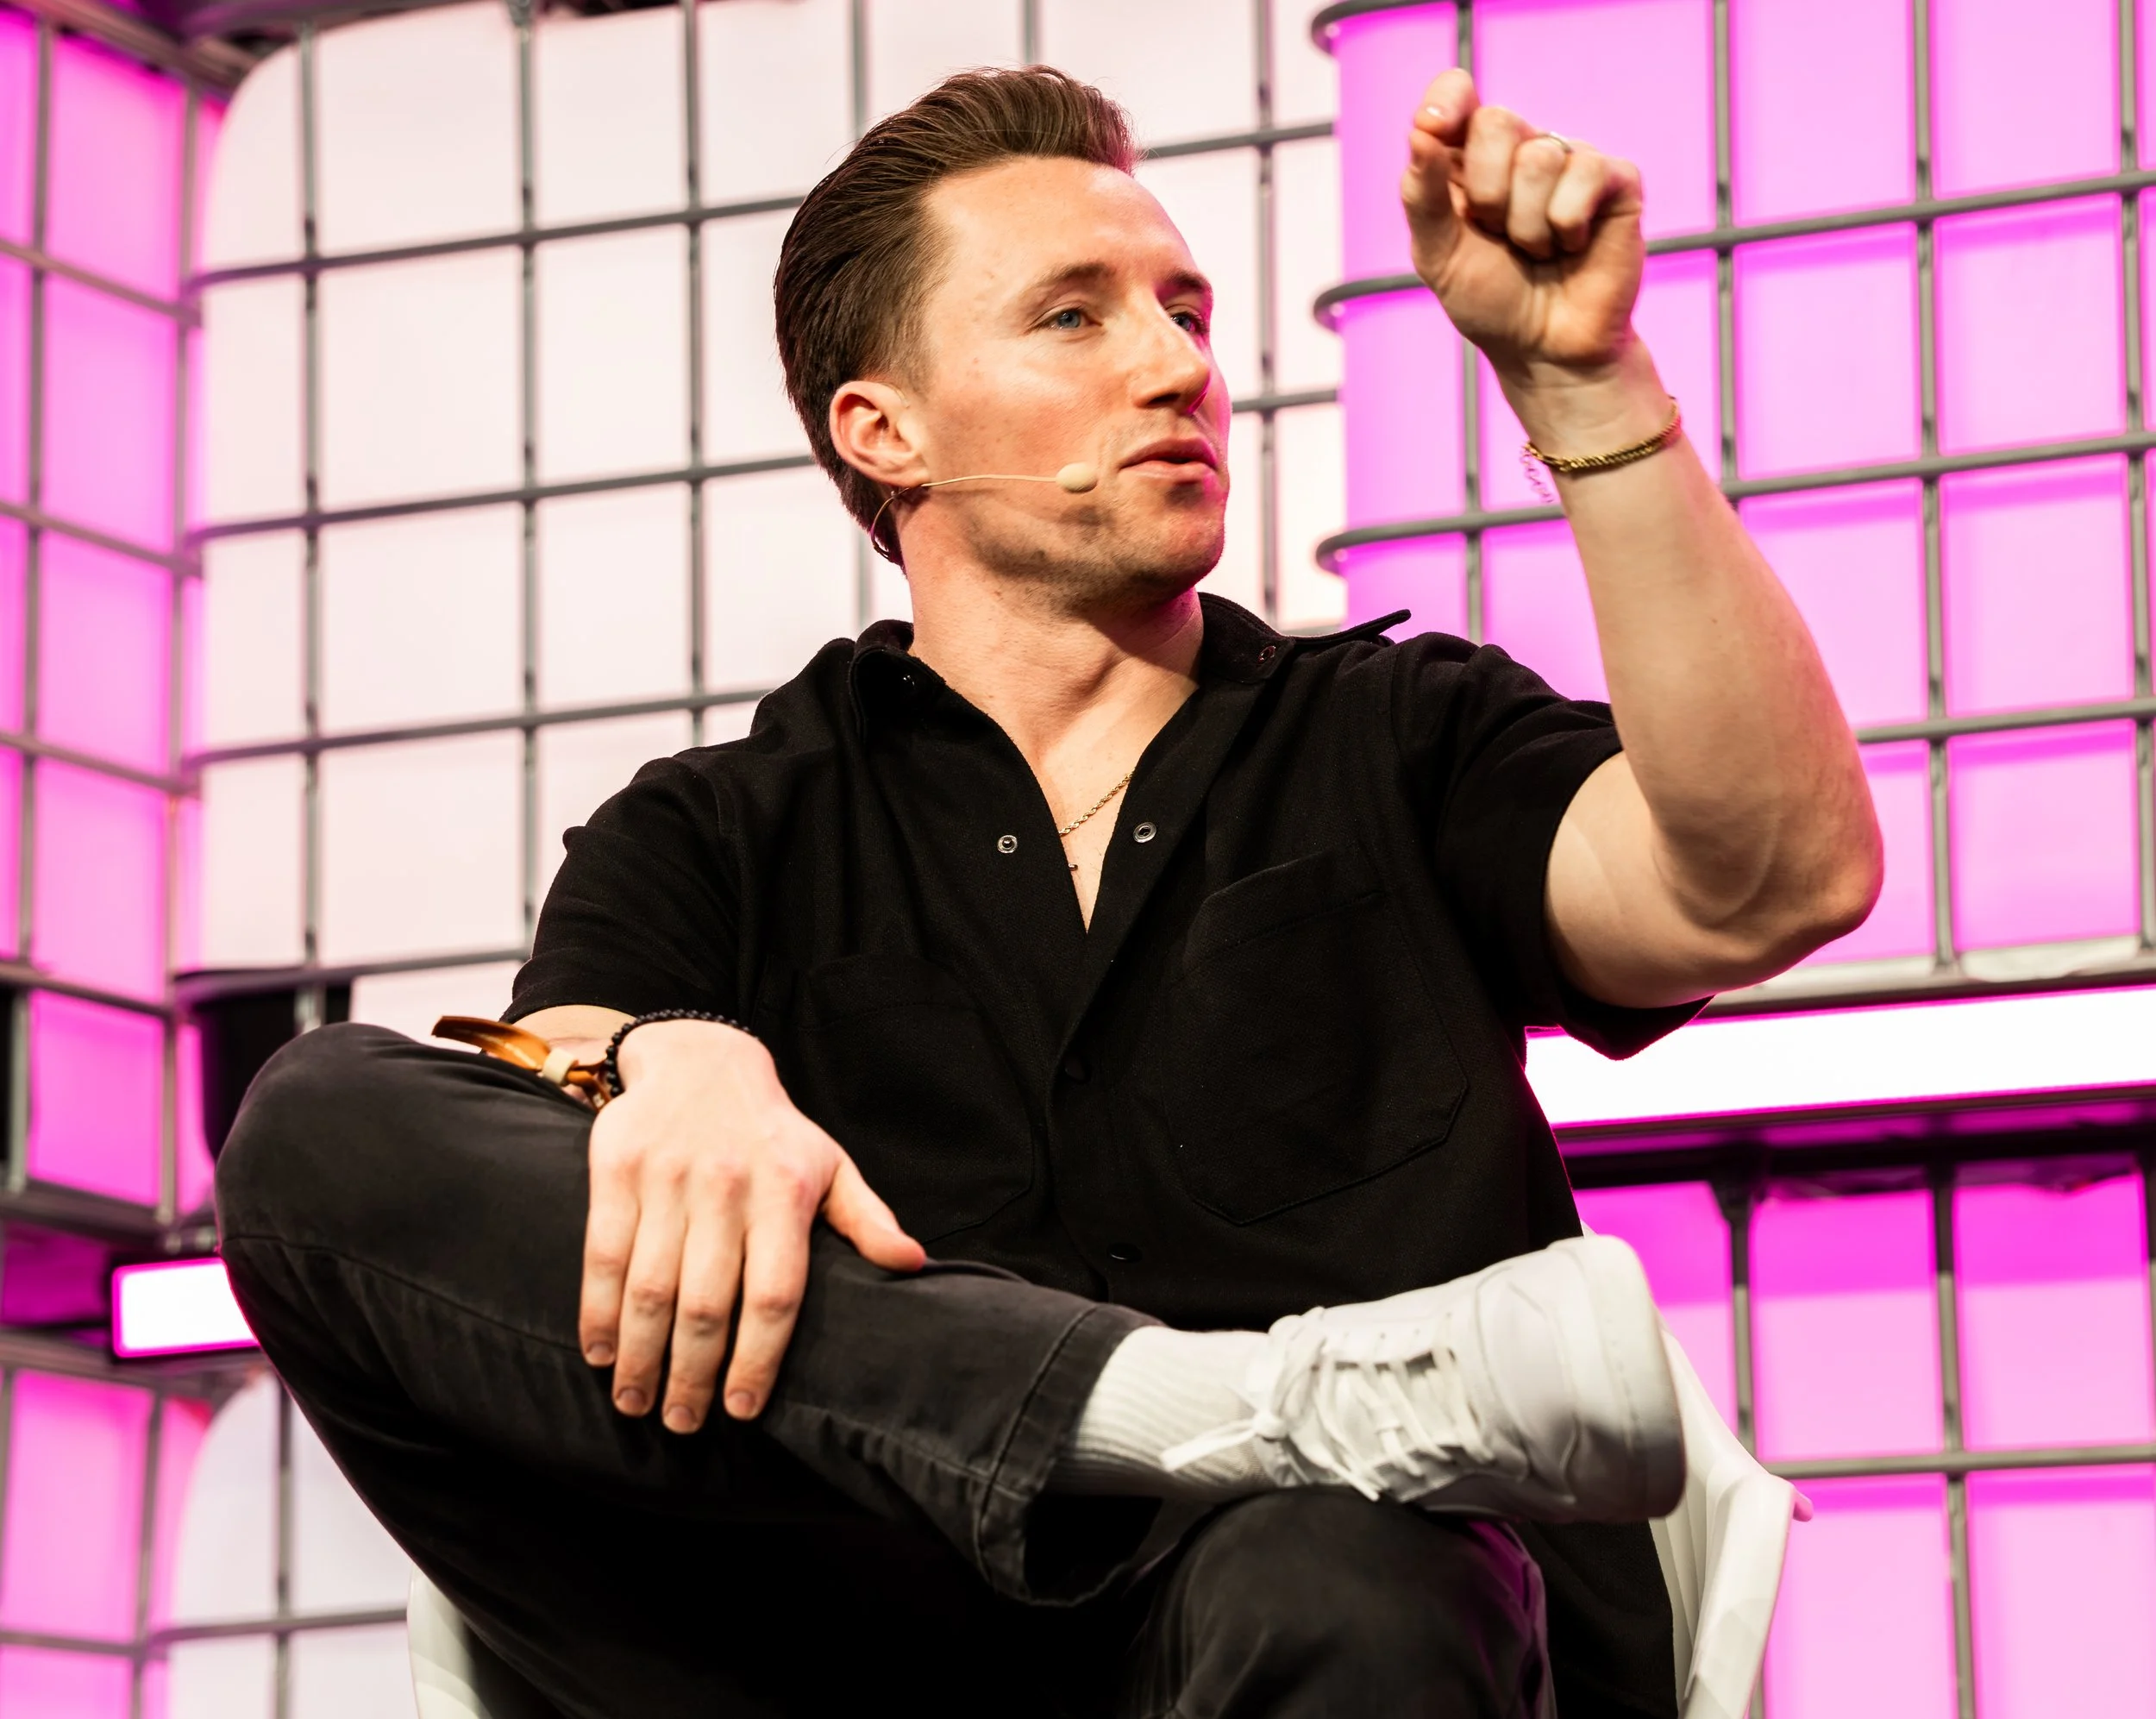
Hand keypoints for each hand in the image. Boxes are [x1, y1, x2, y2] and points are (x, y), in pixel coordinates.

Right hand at [578, 1019, 924, 1430]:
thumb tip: (914, 1265)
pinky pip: (601, 1253)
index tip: (741, 1411)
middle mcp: (727, 1186)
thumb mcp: (831, 1165)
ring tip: (636, 1404)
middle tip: (681, 1424)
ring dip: (639, 1357)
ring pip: (649, 1287)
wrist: (701, 1057)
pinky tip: (598, 1352)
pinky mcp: (616, 1168)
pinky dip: (596, 1311)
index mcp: (786, 1192)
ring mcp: (668, 1176)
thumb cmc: (773, 1133)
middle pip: (707, 1303)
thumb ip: (867, 1220)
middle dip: (691, 1376)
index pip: (775, 1293)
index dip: (758, 1359)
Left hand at [1400, 68, 1644, 389]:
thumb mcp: (1439, 255)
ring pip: (1539, 157)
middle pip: (1496, 122)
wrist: (1545, 350)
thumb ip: (1422, 195)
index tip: (1433, 128)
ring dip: (1528, 225)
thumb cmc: (1490, 302)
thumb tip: (1422, 132)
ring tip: (1538, 251)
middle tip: (1499, 234)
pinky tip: (1573, 246)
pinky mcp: (1616, 179)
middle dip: (1487, 194)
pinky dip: (1567, 224)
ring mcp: (1571, 160)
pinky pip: (1586, 174)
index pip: (1456, 97)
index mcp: (1468, 160)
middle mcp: (1520, 149)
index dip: (1446, 102)